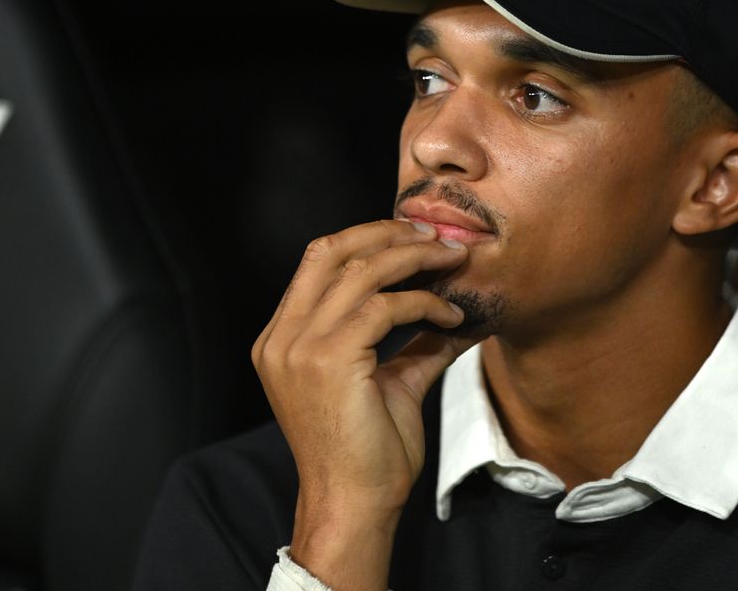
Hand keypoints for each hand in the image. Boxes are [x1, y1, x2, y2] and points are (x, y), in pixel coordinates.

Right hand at [251, 219, 480, 589]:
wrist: (355, 503)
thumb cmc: (368, 452)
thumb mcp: (393, 382)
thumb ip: (416, 343)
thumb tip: (456, 311)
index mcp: (283, 338)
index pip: (320, 262)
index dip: (369, 239)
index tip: (417, 239)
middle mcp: (281, 337)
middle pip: (331, 250)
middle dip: (388, 233)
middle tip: (438, 237)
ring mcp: (298, 347)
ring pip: (361, 271)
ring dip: (414, 259)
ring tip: (453, 262)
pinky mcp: (328, 359)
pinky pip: (383, 307)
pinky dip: (423, 302)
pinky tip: (450, 315)